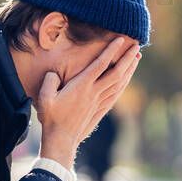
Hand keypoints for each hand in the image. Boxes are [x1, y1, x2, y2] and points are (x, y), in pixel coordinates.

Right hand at [35, 37, 140, 167]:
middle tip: (137, 46)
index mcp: (82, 86)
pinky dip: (124, 83)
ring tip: (136, 57)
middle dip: (127, 58)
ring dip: (129, 69)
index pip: (100, 64)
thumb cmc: (51, 118)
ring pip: (119, 83)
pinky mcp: (100, 110)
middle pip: (116, 72)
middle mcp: (94, 93)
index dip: (111, 51)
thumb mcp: (44, 97)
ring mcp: (99, 102)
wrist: (61, 140)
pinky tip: (127, 78)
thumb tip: (54, 73)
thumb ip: (50, 81)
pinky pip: (116, 94)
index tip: (120, 39)